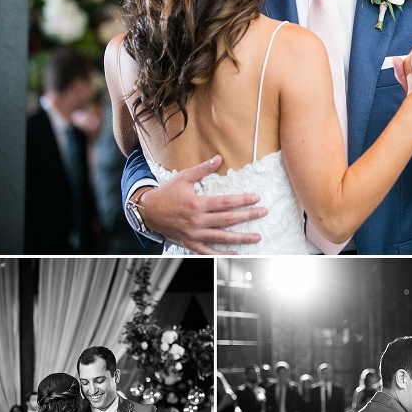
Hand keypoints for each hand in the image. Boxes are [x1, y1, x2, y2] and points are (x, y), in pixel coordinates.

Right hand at [136, 156, 266, 253]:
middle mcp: (197, 221)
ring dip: (241, 238)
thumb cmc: (167, 194)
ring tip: (256, 237)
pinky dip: (222, 254)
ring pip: (221, 237)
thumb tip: (219, 158)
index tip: (256, 198)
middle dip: (248, 216)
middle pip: (228, 219)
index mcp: (197, 204)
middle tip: (263, 213)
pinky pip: (208, 251)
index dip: (242, 201)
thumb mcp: (184, 177)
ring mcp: (194, 234)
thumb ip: (203, 169)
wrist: (148, 211)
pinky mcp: (190, 243)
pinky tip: (236, 253)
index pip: (225, 203)